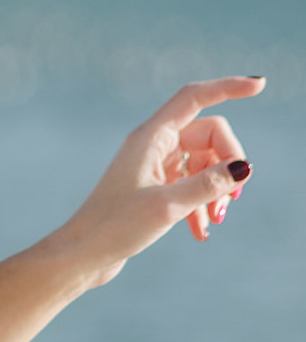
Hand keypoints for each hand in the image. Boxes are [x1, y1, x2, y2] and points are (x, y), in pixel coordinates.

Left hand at [54, 76, 262, 285]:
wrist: (83, 256)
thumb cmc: (115, 227)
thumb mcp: (167, 206)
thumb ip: (207, 185)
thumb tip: (243, 167)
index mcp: (151, 137)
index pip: (195, 98)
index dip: (228, 87)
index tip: (260, 85)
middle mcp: (152, 145)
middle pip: (209, 135)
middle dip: (228, 164)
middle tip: (232, 199)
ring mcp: (154, 166)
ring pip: (203, 163)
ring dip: (216, 190)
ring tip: (215, 220)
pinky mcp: (154, 188)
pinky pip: (190, 185)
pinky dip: (201, 205)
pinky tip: (201, 233)